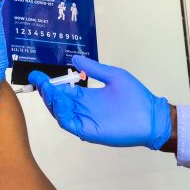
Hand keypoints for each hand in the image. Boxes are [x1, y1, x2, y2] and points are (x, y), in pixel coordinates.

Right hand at [29, 56, 171, 149]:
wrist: (152, 116)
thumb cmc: (136, 97)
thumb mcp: (113, 76)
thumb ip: (94, 69)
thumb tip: (75, 58)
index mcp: (87, 97)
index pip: (62, 90)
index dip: (49, 84)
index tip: (37, 75)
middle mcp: (83, 109)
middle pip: (57, 102)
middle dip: (46, 92)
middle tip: (40, 81)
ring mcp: (85, 120)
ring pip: (61, 113)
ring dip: (52, 102)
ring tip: (49, 90)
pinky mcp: (90, 131)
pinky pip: (70, 124)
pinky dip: (62, 114)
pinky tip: (60, 103)